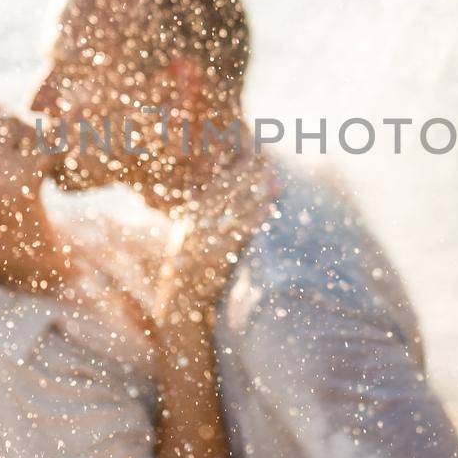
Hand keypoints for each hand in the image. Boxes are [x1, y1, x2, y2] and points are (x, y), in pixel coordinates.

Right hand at [163, 158, 279, 312]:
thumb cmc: (187, 266)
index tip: (251, 159)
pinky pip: (241, 231)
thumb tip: (216, 195)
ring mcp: (207, 238)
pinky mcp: (218, 253)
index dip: (233, 173)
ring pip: (237, 210)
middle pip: (228, 196)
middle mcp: (197, 224)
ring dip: (258, 195)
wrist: (181, 297)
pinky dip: (255, 218)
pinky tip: (270, 208)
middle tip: (269, 167)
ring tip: (276, 183)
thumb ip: (201, 215)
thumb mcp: (188, 236)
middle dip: (250, 180)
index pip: (214, 188)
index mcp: (189, 216)